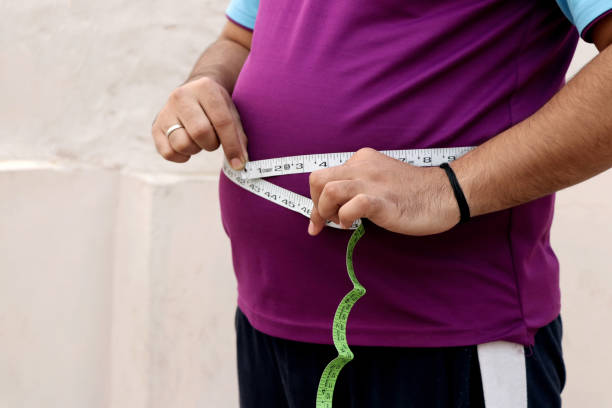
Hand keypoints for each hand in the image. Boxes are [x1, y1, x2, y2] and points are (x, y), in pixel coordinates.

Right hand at [151, 76, 247, 167]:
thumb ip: (238, 137)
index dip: (232, 146)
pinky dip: (181, 156)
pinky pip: (168, 153)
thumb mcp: (232, 113)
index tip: (239, 163)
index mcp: (205, 87)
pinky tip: (188, 147)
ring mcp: (166, 111)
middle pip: (200, 132)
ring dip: (196, 149)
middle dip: (212, 143)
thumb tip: (239, 164)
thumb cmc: (217, 107)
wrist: (195, 92)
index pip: (222, 121)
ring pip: (182, 143)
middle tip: (214, 139)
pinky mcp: (156, 126)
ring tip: (200, 140)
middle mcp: (181, 96)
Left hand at [308, 148, 460, 235]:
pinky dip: (345, 218)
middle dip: (315, 205)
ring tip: (340, 222)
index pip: (324, 176)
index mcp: (361, 160)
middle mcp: (362, 166)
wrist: (445, 193)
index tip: (318, 221)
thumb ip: (358, 186)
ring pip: (329, 190)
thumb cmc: (413, 192)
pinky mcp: (382, 200)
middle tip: (326, 222)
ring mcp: (372, 182)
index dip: (315, 200)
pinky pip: (352, 205)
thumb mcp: (380, 179)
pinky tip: (353, 225)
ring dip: (326, 211)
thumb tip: (335, 206)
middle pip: (318, 179)